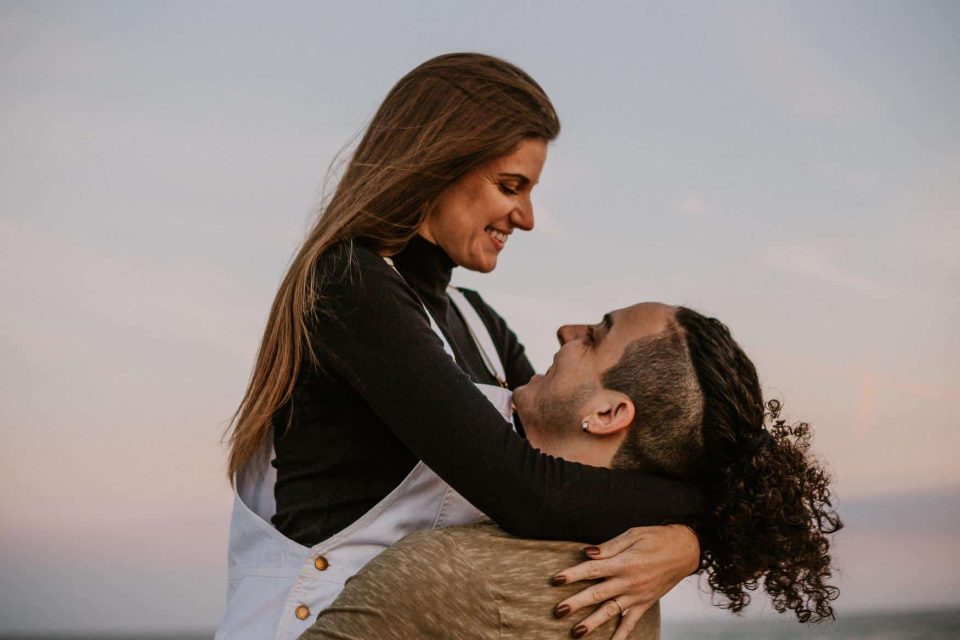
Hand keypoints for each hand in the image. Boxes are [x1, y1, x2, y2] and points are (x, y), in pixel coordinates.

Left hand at [552, 525, 699, 638]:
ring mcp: (637, 595)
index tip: (556, 580)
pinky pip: (631, 621)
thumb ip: (609, 547)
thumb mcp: (633, 535)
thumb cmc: (658, 538)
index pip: (592, 570)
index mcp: (623, 562)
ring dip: (593, 623)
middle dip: (576, 603)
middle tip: (558, 611)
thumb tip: (587, 552)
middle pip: (597, 594)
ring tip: (577, 632)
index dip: (572, 575)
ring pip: (610, 611)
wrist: (686, 550)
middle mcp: (628, 582)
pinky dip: (621, 635)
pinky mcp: (645, 603)